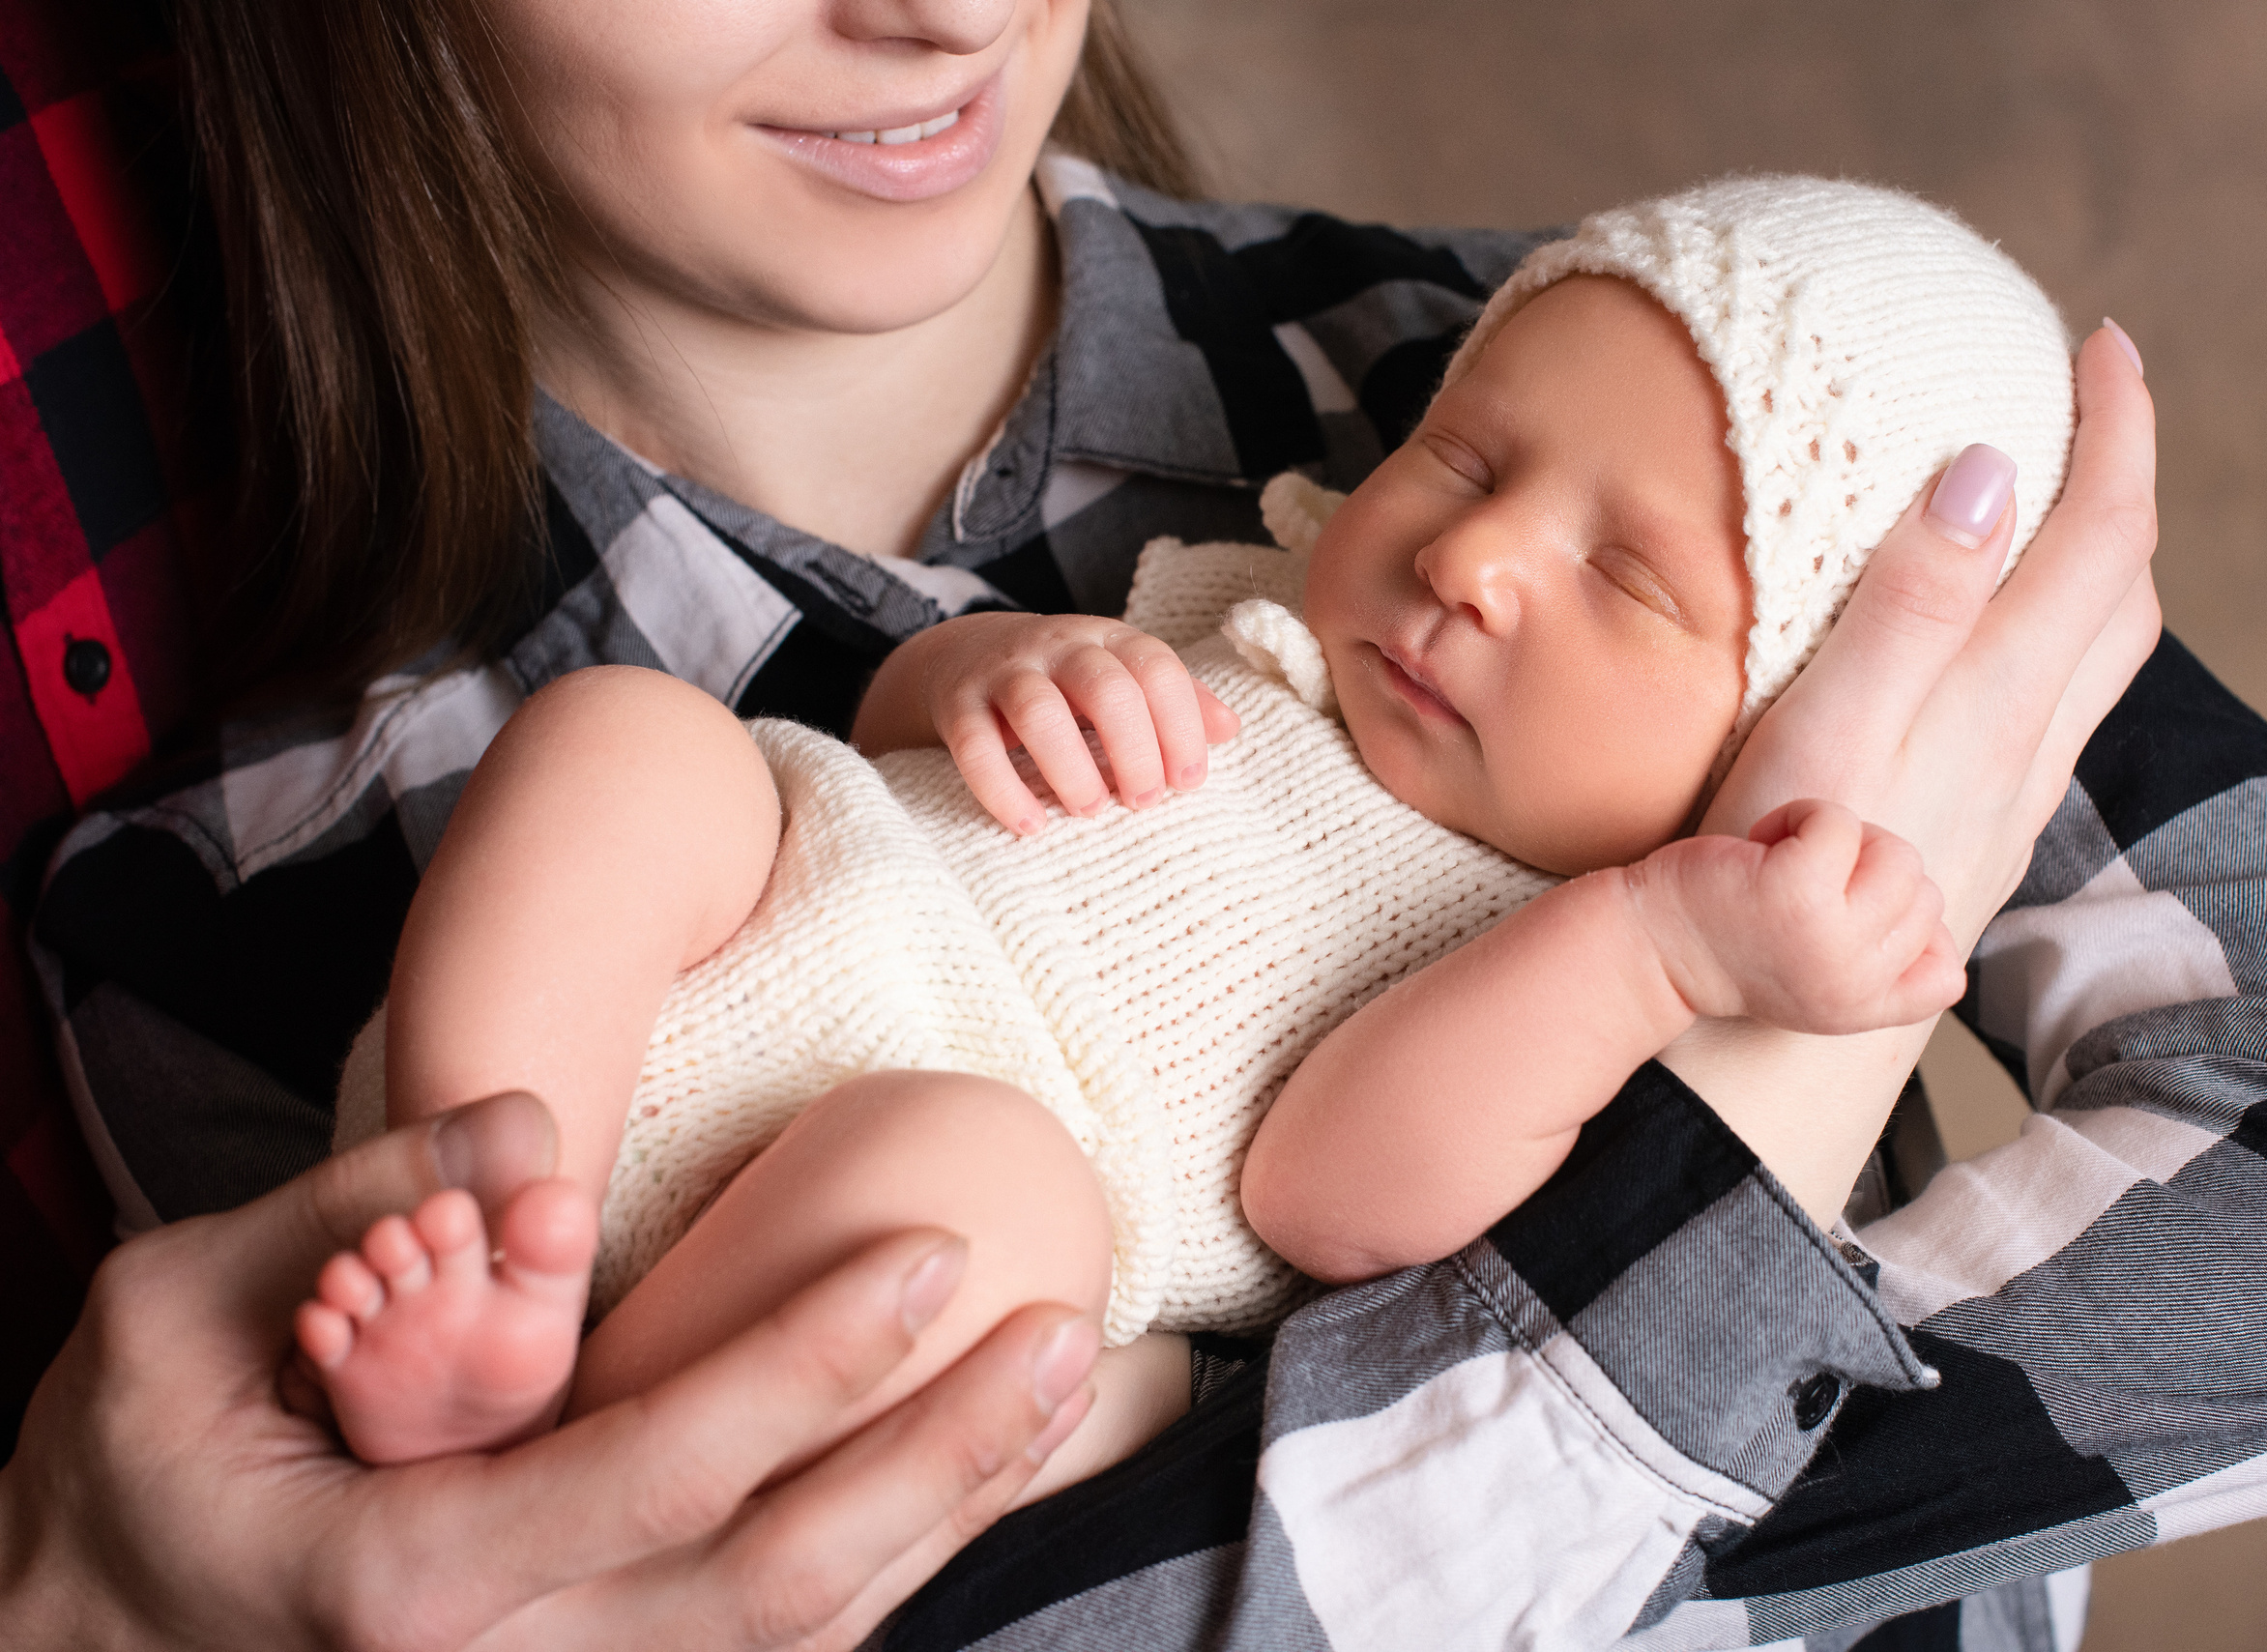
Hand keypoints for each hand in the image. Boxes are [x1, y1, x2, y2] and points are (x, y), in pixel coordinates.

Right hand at [0, 1093, 1098, 1651]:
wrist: (88, 1651)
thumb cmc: (131, 1471)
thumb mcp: (175, 1313)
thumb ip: (357, 1213)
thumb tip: (534, 1132)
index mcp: (402, 1575)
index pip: (656, 1473)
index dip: (809, 1365)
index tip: (934, 1250)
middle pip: (777, 1591)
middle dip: (939, 1463)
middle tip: (1067, 1330)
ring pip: (799, 1640)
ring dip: (946, 1516)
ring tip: (1062, 1382)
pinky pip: (771, 1647)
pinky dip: (889, 1562)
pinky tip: (971, 1470)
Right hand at [851, 612, 1239, 834]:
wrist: (966, 655)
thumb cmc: (1067, 683)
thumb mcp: (1123, 678)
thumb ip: (1176, 701)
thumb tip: (1230, 729)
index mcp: (1110, 639)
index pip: (1157, 668)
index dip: (1180, 725)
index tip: (1188, 782)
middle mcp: (1058, 647)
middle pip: (1105, 688)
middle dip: (1134, 750)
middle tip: (1144, 801)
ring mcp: (1004, 673)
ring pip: (1038, 711)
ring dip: (1071, 767)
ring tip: (1090, 811)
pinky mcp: (957, 705)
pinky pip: (975, 746)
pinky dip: (1002, 789)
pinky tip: (1030, 825)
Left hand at [1641, 799, 1964, 1032]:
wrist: (1651, 947)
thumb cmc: (1733, 944)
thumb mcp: (1819, 978)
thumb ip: (1879, 960)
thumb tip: (1932, 913)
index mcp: (1864, 1010)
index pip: (1949, 978)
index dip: (1917, 933)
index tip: (1851, 920)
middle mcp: (1856, 984)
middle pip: (1924, 893)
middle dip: (1867, 870)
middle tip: (1801, 885)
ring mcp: (1832, 938)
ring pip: (1896, 855)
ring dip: (1838, 840)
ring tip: (1784, 863)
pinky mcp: (1798, 889)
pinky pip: (1840, 823)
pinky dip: (1801, 815)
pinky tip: (1762, 842)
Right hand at [1700, 323, 2160, 948]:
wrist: (1772, 1029)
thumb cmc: (1775, 872)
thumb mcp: (1829, 724)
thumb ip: (1913, 599)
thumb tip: (1992, 470)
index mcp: (1996, 698)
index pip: (2104, 535)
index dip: (2120, 430)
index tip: (2100, 344)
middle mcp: (2027, 747)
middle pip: (2123, 592)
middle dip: (2122, 479)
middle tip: (2084, 398)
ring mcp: (2010, 798)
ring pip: (2097, 656)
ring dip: (2097, 558)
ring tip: (2051, 496)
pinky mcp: (1978, 835)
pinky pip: (2052, 706)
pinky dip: (2052, 630)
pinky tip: (1994, 639)